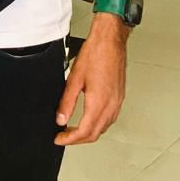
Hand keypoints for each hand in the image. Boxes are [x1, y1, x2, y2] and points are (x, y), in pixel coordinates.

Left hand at [55, 13, 127, 145]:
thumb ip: (66, 102)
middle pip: (95, 134)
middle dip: (78, 139)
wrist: (110, 41)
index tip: (59, 139)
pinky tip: (90, 119)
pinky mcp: (120, 96)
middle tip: (64, 136)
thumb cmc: (95, 54)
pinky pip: (110, 118)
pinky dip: (99, 124)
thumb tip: (60, 119)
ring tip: (74, 129)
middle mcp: (111, 105)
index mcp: (99, 102)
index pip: (84, 132)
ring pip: (104, 128)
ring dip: (89, 133)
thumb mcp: (74, 79)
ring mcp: (117, 101)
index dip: (69, 139)